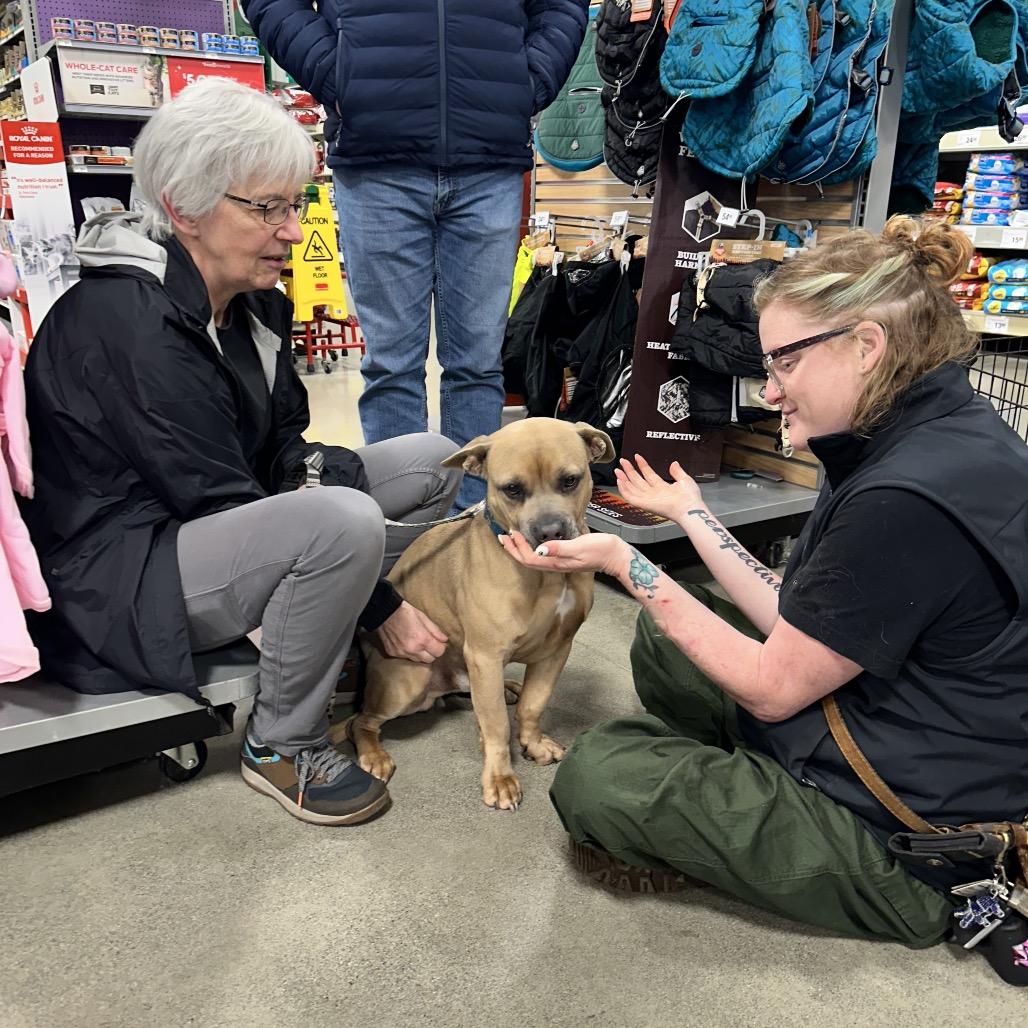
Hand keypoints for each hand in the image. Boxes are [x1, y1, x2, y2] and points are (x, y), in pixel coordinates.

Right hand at [374, 601, 447, 663]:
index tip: (439, 642)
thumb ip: (435, 631)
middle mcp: (412, 649)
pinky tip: (406, 642)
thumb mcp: (423, 617)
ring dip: (420, 654)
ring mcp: (401, 653)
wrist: (384, 611)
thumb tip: (444, 640)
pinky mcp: (392, 653)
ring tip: (417, 642)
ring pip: (417, 660)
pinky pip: (406, 657)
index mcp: (422, 639)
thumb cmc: (405, 612)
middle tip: (430, 643)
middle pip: (429, 660)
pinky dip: (409, 652)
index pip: (439, 652)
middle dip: (432, 652)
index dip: (441, 647)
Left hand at [498, 531, 627, 575]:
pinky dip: (532, 547)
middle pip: (528, 560)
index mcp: (556, 562)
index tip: (510, 534)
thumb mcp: (580, 546)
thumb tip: (540, 549)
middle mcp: (555, 564)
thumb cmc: (600, 550)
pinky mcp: (564, 558)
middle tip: (503, 536)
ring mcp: (559, 562)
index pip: (530, 558)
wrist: (615, 556)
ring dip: (521, 549)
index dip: (517, 548)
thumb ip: (560, 548)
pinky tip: (532, 541)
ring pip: (534, 559)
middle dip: (514, 549)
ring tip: (512, 538)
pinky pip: (542, 556)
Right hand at [614, 454, 701, 520]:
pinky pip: (630, 497)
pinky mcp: (644, 504)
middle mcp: (654, 494)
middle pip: (638, 481)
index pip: (649, 474)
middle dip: (629, 471)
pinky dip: (624, 490)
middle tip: (623, 461)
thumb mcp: (685, 480)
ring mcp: (648, 499)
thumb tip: (674, 463)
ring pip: (632, 488)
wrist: (689, 508)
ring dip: (624, 479)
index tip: (637, 457)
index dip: (642, 465)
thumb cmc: (690, 498)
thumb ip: (678, 471)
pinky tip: (620, 481)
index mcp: (663, 488)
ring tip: (618, 470)